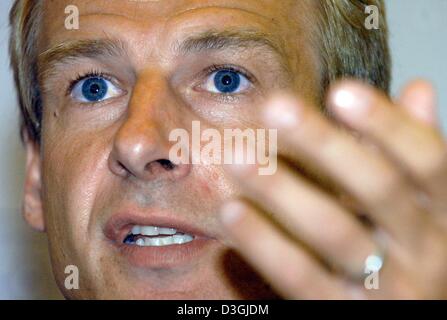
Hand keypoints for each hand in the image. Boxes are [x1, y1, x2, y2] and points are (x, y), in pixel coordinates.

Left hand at [219, 80, 446, 298]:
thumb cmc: (405, 252)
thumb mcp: (420, 206)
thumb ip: (415, 151)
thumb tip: (421, 88)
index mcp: (443, 216)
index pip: (428, 159)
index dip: (388, 124)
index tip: (340, 91)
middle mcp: (425, 251)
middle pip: (379, 188)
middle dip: (325, 145)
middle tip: (275, 108)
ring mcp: (387, 289)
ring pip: (333, 231)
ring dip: (282, 189)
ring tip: (239, 155)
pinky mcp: (341, 312)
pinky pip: (299, 276)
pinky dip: (263, 242)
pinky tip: (232, 210)